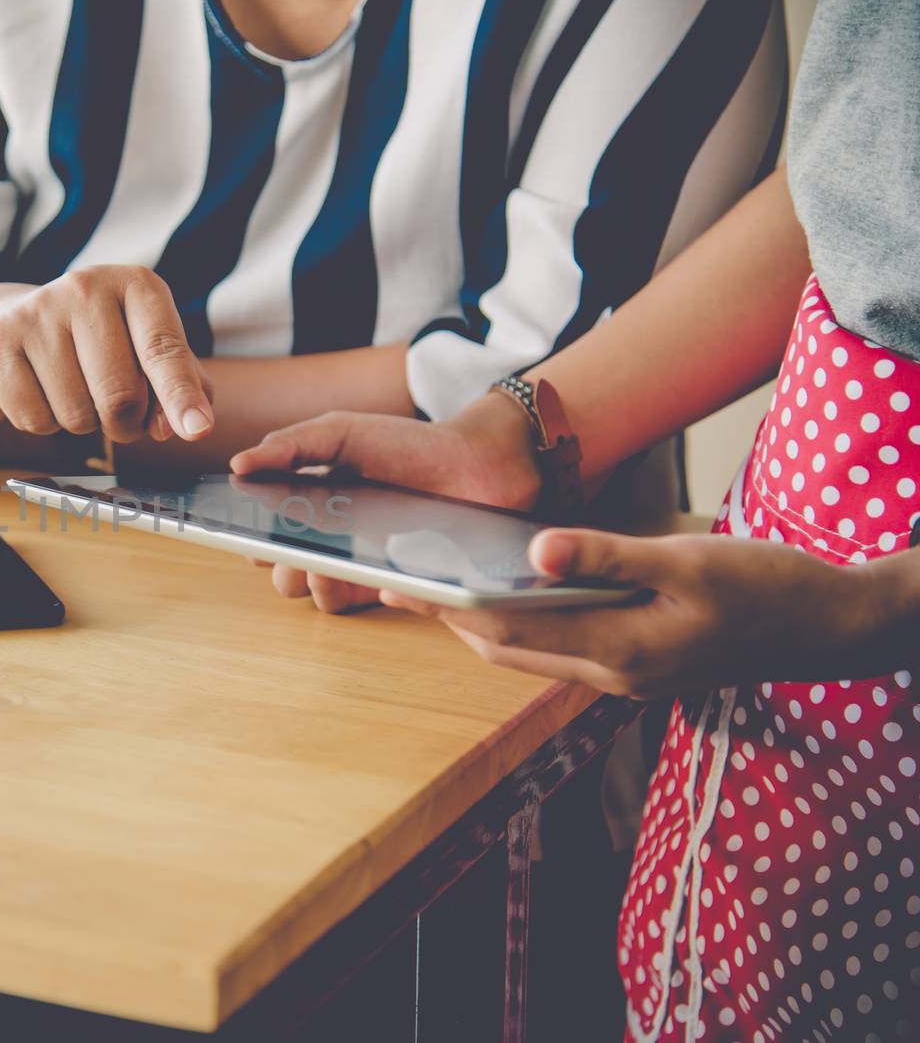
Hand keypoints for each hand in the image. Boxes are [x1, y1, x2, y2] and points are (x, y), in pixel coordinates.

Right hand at [0, 266, 213, 443]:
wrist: (17, 324)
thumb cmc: (101, 343)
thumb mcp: (148, 349)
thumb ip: (179, 385)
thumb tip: (181, 427)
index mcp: (136, 284)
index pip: (163, 349)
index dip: (180, 396)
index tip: (198, 431)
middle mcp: (86, 288)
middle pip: (120, 396)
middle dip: (126, 424)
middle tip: (118, 413)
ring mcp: (37, 313)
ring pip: (77, 415)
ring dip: (84, 423)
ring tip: (74, 388)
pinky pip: (36, 420)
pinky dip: (45, 422)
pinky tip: (42, 390)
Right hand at [228, 401, 540, 612]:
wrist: (475, 465)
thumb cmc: (408, 444)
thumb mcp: (342, 432)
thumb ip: (291, 445)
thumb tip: (237, 466)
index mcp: (309, 498)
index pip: (264, 528)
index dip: (250, 536)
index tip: (250, 535)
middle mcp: (328, 535)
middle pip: (281, 569)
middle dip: (279, 564)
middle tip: (292, 550)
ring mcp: (357, 561)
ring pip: (310, 592)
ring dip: (307, 581)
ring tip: (323, 562)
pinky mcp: (387, 583)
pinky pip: (350, 603)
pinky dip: (342, 591)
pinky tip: (353, 572)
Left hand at [380, 529, 877, 699]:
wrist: (829, 626)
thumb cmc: (769, 587)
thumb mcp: (690, 559)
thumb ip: (608, 555)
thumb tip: (532, 550)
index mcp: (619, 649)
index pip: (504, 630)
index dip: (445, 605)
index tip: (398, 579)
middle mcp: (611, 673)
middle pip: (504, 648)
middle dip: (447, 617)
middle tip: (395, 580)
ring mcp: (623, 675)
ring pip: (529, 652)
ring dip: (479, 622)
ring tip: (433, 583)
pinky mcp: (635, 664)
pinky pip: (558, 647)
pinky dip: (520, 623)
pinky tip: (505, 591)